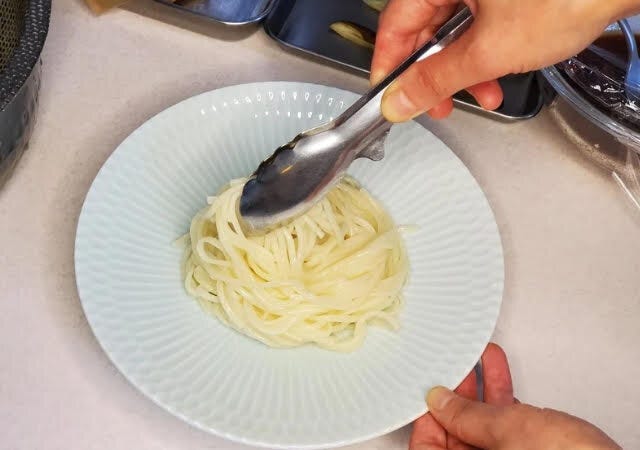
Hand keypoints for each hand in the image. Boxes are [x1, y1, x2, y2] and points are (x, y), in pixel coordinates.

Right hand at [372, 0, 639, 120]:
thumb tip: (400, 100)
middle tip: (436, 104)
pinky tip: (498, 74)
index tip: (392, 98)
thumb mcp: (489, 51)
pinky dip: (485, 54)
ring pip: (455, 31)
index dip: (390, 66)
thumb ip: (437, 80)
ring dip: (464, 70)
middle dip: (434, 74)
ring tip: (482, 94)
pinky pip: (480, 26)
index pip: (395, 24)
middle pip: (424, 29)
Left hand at [410, 343, 620, 449]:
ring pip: (481, 426)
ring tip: (473, 356)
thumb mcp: (507, 432)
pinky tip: (494, 369)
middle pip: (453, 435)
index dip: (425, 416)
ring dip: (478, 388)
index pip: (425, 446)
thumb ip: (468, 417)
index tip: (427, 390)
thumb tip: (439, 401)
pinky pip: (505, 425)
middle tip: (450, 366)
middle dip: (454, 394)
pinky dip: (500, 396)